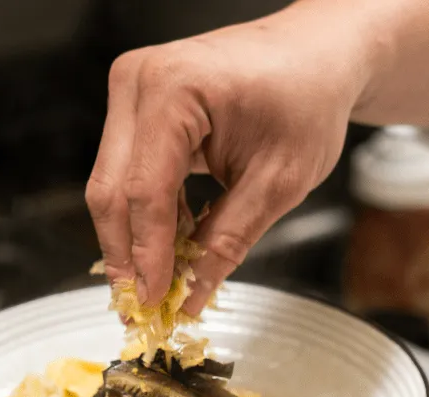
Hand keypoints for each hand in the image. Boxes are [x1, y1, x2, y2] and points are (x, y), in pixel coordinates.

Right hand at [85, 0, 375, 311]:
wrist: (316, 57)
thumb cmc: (308, 100)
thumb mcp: (278, 183)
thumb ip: (227, 242)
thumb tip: (190, 294)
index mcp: (175, 89)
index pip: (144, 190)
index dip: (146, 255)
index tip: (154, 302)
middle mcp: (140, 82)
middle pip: (111, 189)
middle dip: (126, 255)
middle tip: (140, 307)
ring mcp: (133, 92)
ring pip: (113, 185)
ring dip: (135, 239)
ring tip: (160, 285)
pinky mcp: (139, 108)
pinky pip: (130, 173)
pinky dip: (149, 216)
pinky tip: (171, 248)